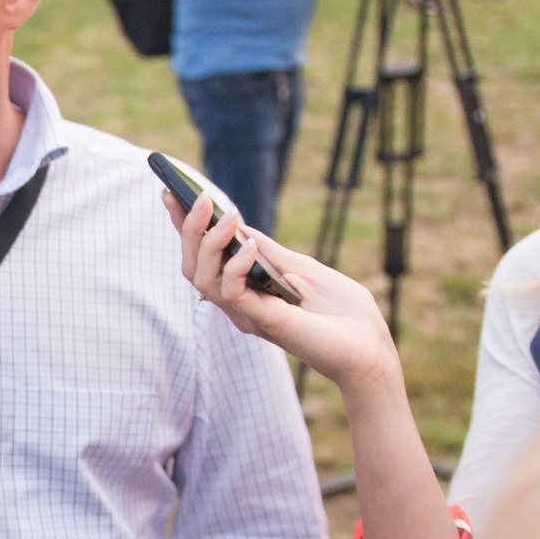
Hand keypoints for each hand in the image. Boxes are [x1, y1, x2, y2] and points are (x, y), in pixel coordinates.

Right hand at [171, 193, 399, 391]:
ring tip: (226, 215)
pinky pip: (231, 292)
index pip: (204, 257)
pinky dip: (235, 266)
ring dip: (209, 242)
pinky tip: (251, 246)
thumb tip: (234, 223)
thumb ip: (267, 251)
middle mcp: (239, 304)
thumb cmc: (341, 310)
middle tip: (196, 197)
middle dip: (188, 229)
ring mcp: (248, 314)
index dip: (184, 228)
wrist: (370, 346)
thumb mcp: (299, 267)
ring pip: (202, 279)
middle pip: (192, 267)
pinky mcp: (262, 322)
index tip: (170, 192)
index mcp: (246, 289)